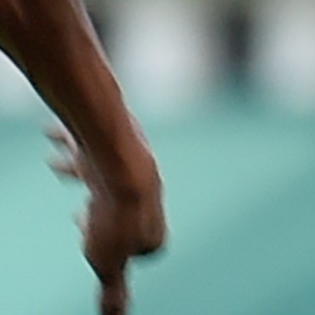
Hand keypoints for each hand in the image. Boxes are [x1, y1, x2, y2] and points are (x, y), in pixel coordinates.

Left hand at [46, 126, 166, 314]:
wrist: (117, 162)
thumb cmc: (113, 216)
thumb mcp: (107, 263)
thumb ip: (112, 291)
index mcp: (151, 229)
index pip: (141, 244)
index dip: (115, 249)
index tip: (92, 244)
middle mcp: (147, 199)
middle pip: (122, 209)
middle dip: (99, 212)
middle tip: (80, 214)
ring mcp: (134, 172)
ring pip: (101, 175)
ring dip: (78, 171)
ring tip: (53, 163)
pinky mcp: (117, 148)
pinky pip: (89, 147)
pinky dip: (70, 145)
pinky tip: (49, 136)